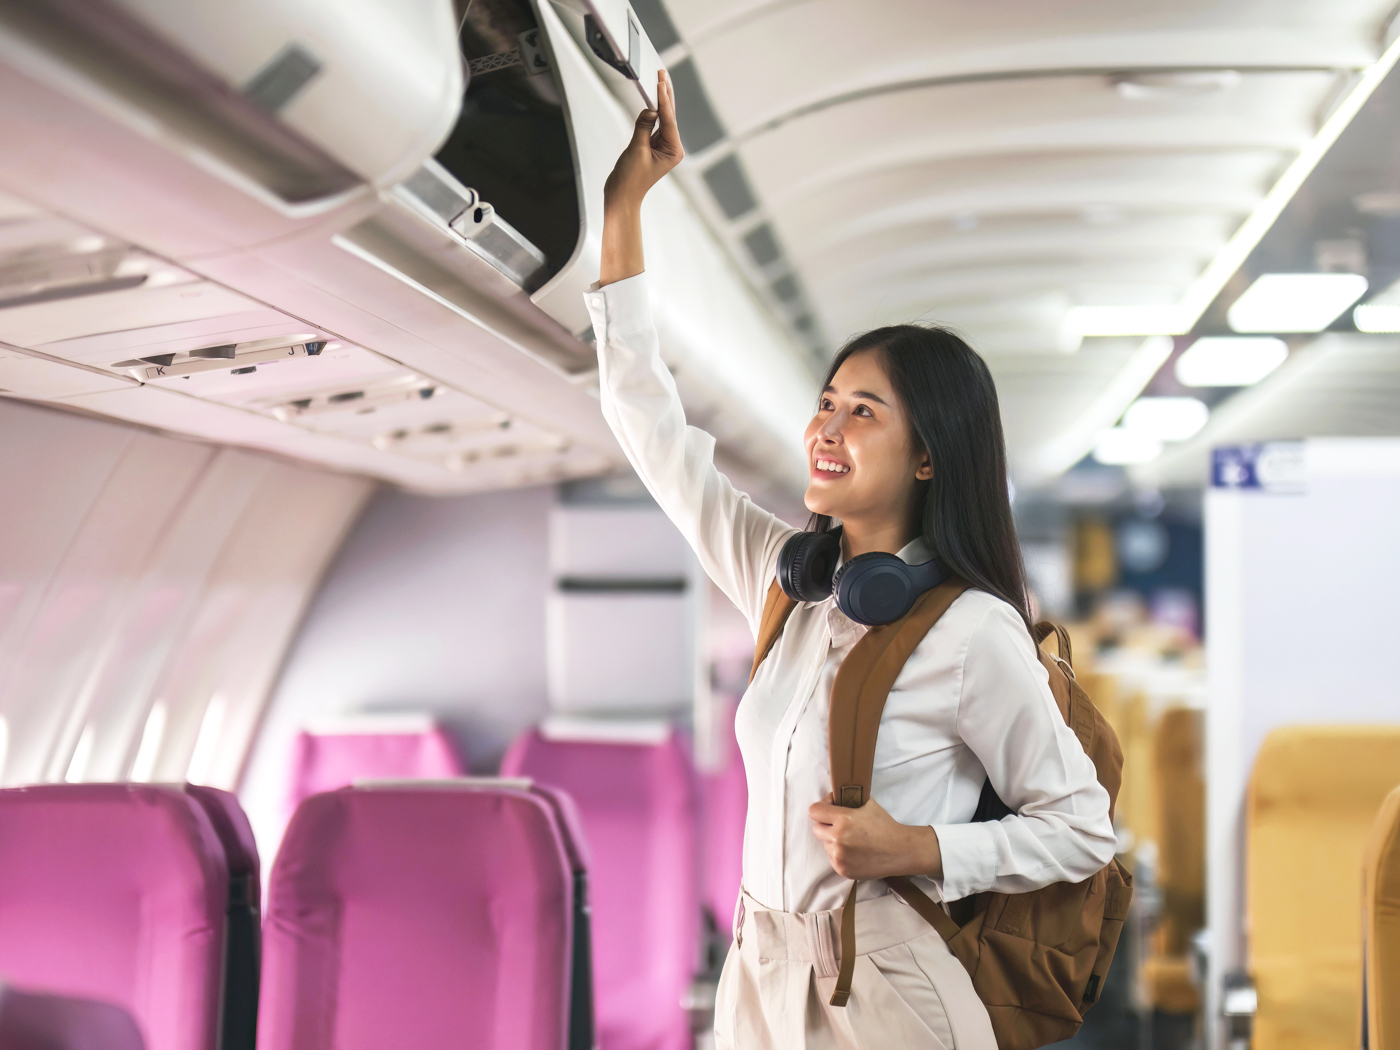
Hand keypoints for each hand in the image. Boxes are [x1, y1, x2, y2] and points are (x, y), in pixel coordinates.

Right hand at [604, 70, 683, 212]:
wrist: (622, 194)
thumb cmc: (630, 178)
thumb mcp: (637, 149)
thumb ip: (644, 126)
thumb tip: (651, 108)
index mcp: (674, 150)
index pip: (669, 120)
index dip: (664, 99)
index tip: (661, 81)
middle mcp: (672, 147)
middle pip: (669, 116)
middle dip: (666, 94)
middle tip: (662, 72)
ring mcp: (663, 146)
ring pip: (662, 117)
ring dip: (660, 99)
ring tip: (660, 78)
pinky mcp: (652, 145)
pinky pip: (653, 123)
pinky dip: (652, 110)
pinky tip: (653, 96)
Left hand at [808, 796, 942, 880]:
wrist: (900, 851)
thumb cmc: (885, 826)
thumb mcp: (868, 804)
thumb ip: (848, 800)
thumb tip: (834, 797)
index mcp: (843, 819)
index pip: (814, 811)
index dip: (821, 807)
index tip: (830, 808)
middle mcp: (838, 838)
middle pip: (816, 829)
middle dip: (826, 824)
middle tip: (840, 824)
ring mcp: (839, 856)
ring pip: (825, 844)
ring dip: (833, 840)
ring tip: (851, 839)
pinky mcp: (842, 869)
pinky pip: (832, 858)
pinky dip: (839, 854)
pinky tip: (854, 851)